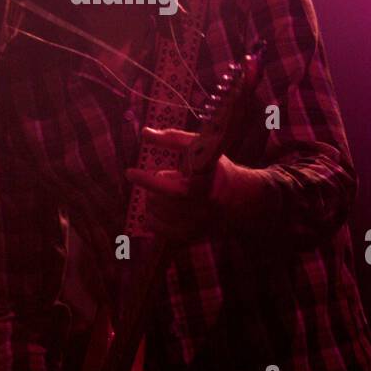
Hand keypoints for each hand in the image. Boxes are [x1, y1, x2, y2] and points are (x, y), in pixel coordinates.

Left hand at [124, 126, 239, 241]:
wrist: (242, 199)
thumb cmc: (215, 169)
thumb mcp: (200, 149)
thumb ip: (173, 139)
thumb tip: (145, 132)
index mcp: (204, 183)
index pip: (169, 185)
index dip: (147, 180)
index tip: (129, 173)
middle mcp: (202, 208)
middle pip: (160, 201)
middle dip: (153, 189)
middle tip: (160, 180)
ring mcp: (198, 226)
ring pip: (158, 217)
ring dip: (152, 204)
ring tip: (160, 195)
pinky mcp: (193, 238)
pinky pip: (160, 233)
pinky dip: (153, 221)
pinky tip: (158, 211)